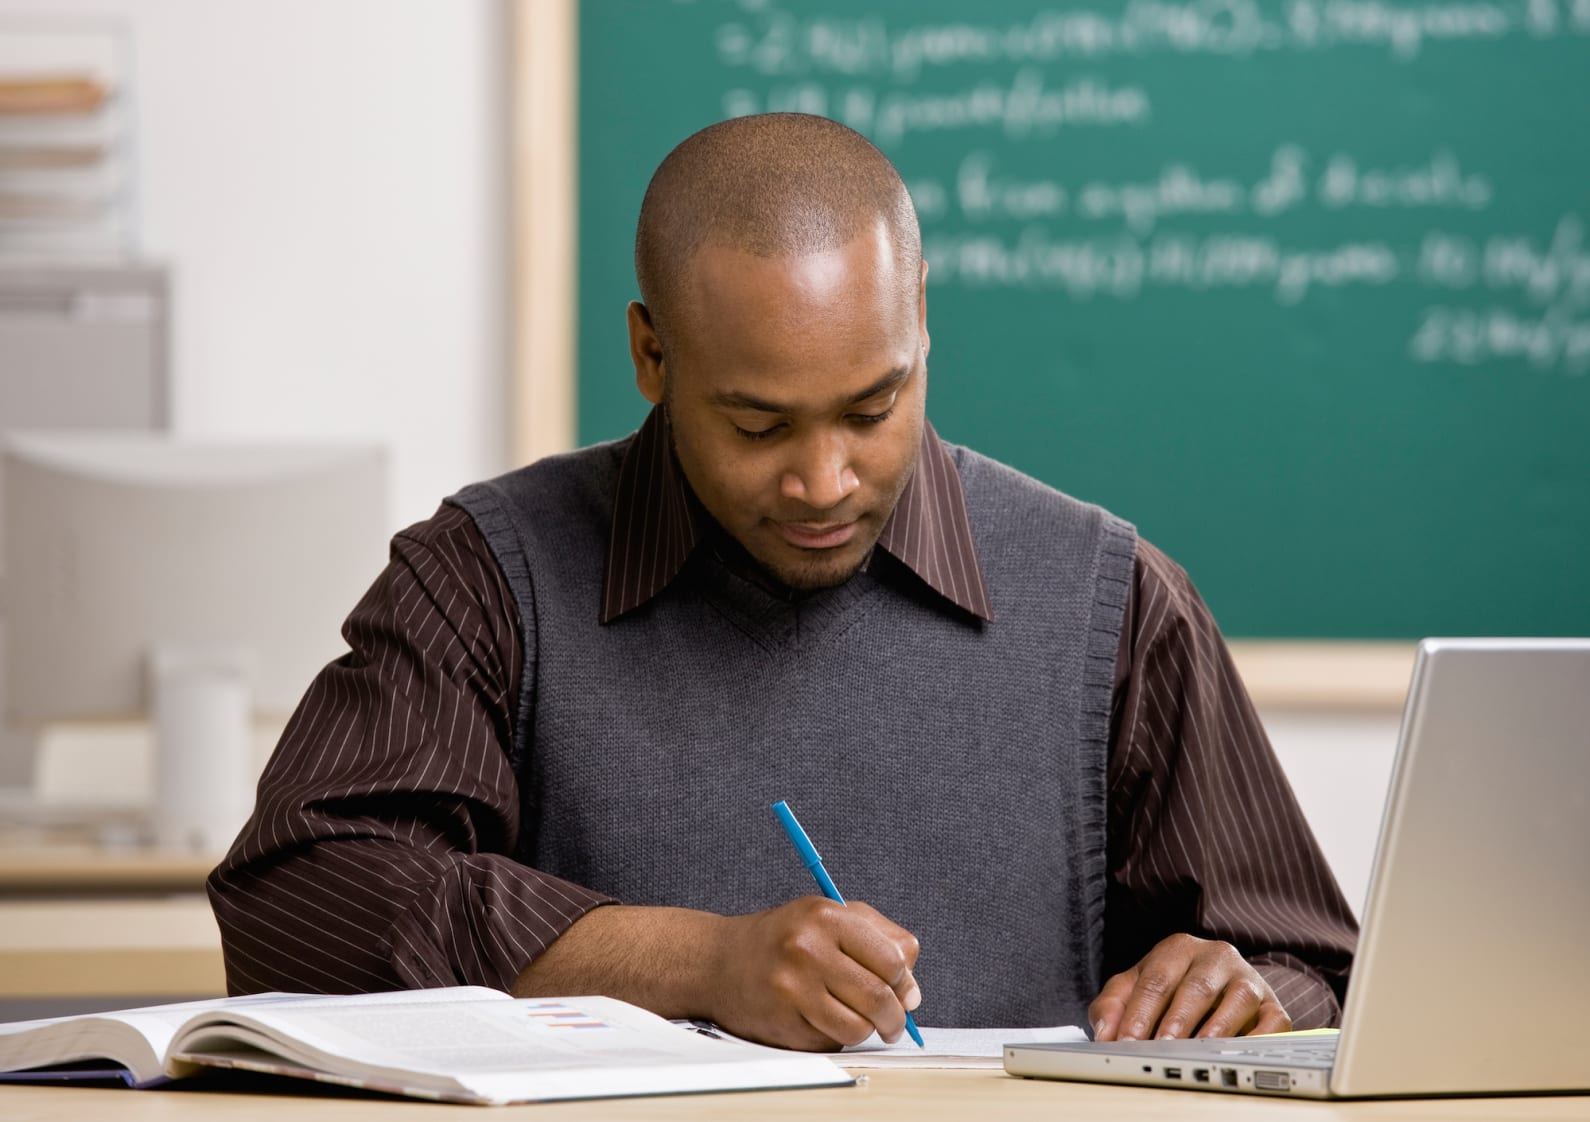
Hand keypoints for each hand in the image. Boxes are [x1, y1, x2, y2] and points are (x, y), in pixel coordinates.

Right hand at [709, 896, 920, 1050]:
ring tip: (860, 1022)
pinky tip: (822, 1020)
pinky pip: (830, 1043)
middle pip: (880, 997)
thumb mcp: (830, 916)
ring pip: (858, 1027)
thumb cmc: (783, 938)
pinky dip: (836, 1038)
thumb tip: (913, 989)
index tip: (904, 992)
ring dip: (868, 1031)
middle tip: (893, 1022)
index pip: (893, 959)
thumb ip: (880, 938)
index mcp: (826, 916)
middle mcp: (807, 949)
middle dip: (895, 1017)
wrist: (720, 961)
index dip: (905, 981)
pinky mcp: (781, 1021)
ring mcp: (792, 988)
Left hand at [1089, 934, 1289, 1040]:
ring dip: (1214, 1029)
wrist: (1225, 985)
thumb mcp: (1136, 986)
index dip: (1139, 1013)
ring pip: (1236, 1000)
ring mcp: (1248, 979)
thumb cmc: (1174, 988)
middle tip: (1159, 1048)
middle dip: (1175, 1022)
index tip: (1126, 1041)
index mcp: (1179, 948)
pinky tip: (1233, 1054)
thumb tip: (1105, 1033)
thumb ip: (1113, 1005)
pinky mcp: (1274, 1005)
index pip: (1156, 980)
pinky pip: (1271, 1022)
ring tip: (1195, 1052)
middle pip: (1196, 988)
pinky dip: (1254, 1039)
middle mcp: (1216, 957)